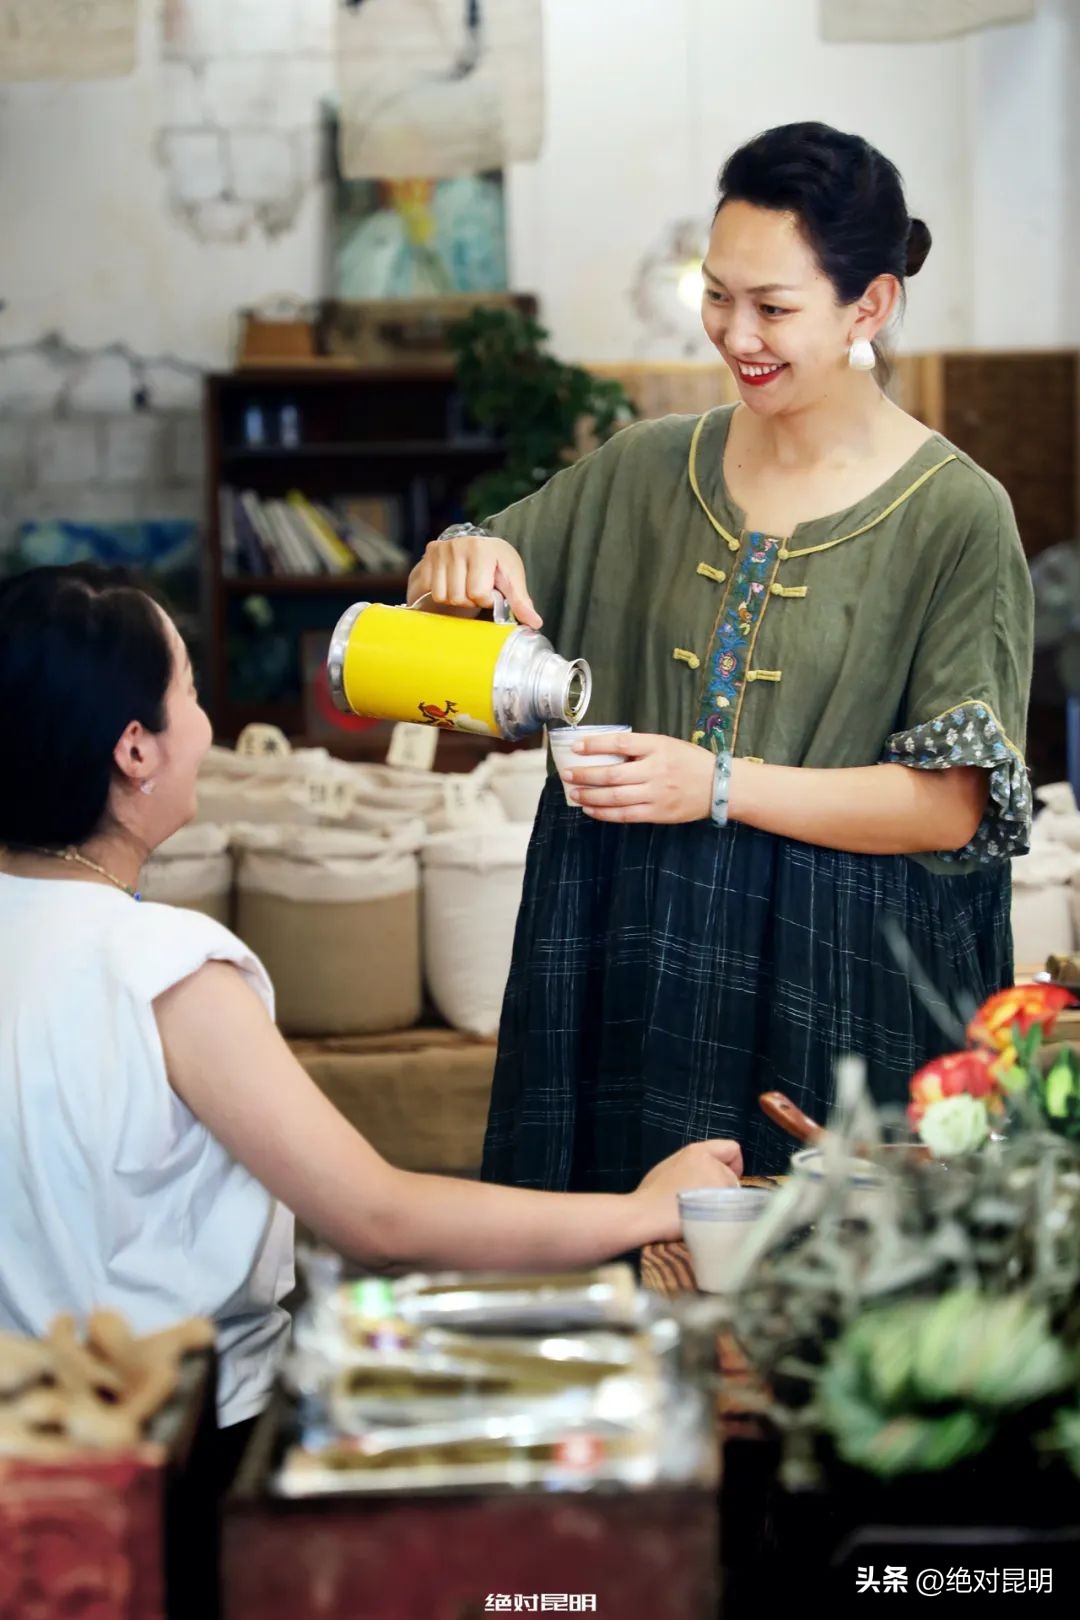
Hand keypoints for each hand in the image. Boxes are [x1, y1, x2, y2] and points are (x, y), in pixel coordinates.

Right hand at [407, 533, 541, 629]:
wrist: (478, 548)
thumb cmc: (498, 565)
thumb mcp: (512, 580)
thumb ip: (521, 602)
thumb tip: (535, 624)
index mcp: (483, 549)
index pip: (478, 592)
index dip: (486, 599)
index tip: (491, 591)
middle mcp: (459, 545)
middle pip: (459, 596)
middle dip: (469, 600)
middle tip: (476, 590)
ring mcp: (440, 550)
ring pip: (443, 596)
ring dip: (454, 598)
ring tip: (464, 587)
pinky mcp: (427, 558)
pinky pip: (429, 591)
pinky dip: (440, 593)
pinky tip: (450, 584)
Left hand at [563, 732, 713, 822]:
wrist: (720, 786)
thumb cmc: (691, 762)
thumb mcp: (668, 745)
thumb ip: (641, 748)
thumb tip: (606, 753)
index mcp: (658, 746)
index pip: (620, 744)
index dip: (595, 745)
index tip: (576, 746)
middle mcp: (656, 770)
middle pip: (612, 773)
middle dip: (585, 775)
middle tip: (567, 774)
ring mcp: (657, 793)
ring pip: (615, 796)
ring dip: (590, 796)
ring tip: (574, 793)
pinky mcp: (658, 813)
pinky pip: (625, 815)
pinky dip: (604, 813)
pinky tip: (590, 810)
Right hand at [630, 1139, 743, 1242]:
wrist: (644, 1216)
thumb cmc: (650, 1197)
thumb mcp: (669, 1168)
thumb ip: (690, 1166)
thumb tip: (702, 1178)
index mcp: (697, 1152)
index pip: (732, 1149)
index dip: (731, 1164)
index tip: (719, 1179)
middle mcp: (712, 1165)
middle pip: (732, 1177)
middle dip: (722, 1189)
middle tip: (701, 1202)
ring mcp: (719, 1186)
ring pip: (733, 1197)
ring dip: (721, 1205)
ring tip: (699, 1214)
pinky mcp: (722, 1206)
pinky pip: (731, 1213)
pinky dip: (722, 1218)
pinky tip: (704, 1223)